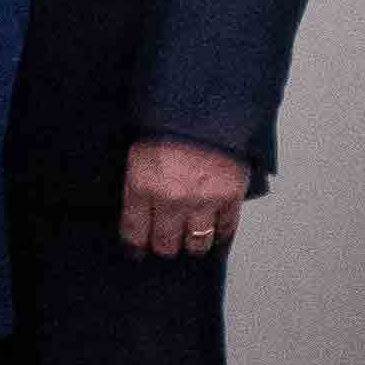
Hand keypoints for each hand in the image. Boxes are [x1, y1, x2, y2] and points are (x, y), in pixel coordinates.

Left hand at [118, 136, 249, 260]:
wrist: (203, 111)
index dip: (135, 246)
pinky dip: (219, 236)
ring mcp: (203, 202)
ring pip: (196, 243)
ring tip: (189, 244)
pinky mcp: (230, 198)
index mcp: (143, 188)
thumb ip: (138, 188)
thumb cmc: (166, 129)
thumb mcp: (137, 157)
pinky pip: (225, 229)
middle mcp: (172, 200)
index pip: (135, 232)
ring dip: (192, 245)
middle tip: (164, 246)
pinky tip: (214, 236)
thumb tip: (138, 214)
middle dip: (163, 247)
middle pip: (166, 244)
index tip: (136, 253)